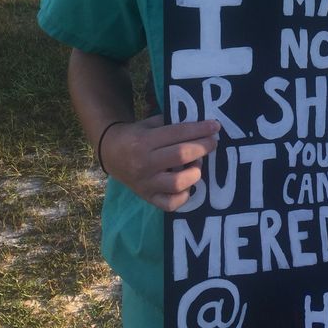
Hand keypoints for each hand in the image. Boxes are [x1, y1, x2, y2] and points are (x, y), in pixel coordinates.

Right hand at [100, 116, 219, 211]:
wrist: (111, 153)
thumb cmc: (136, 136)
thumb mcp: (150, 123)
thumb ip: (172, 124)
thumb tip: (201, 125)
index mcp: (144, 141)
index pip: (178, 133)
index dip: (200, 129)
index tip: (215, 126)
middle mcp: (144, 163)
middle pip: (181, 155)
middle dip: (202, 147)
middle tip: (213, 142)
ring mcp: (145, 184)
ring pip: (177, 183)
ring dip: (195, 172)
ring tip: (197, 164)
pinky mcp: (147, 198)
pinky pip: (170, 204)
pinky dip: (184, 196)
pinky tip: (188, 185)